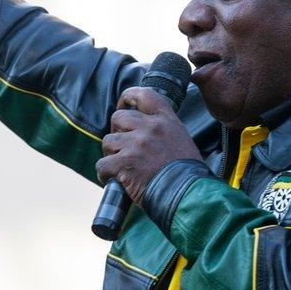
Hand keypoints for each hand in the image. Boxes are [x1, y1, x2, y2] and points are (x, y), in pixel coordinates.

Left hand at [96, 87, 203, 203]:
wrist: (188, 194)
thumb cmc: (187, 174)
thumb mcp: (181, 140)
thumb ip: (162, 130)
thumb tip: (143, 130)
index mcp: (166, 120)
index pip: (144, 94)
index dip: (128, 97)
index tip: (123, 105)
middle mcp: (150, 127)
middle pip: (118, 117)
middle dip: (116, 131)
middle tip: (122, 146)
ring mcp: (137, 144)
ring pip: (108, 141)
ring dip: (110, 154)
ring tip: (120, 166)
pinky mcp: (125, 163)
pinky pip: (102, 164)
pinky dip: (105, 173)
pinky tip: (114, 180)